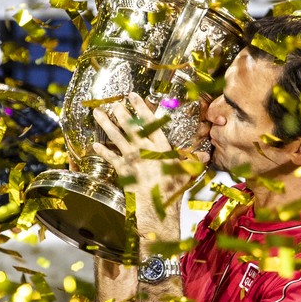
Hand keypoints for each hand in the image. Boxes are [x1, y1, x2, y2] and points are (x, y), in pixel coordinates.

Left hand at [92, 93, 208, 234]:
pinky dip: (103, 151)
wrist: (157, 205)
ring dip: (106, 125)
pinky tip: (95, 144)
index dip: (140, 108)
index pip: (150, 123)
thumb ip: (193, 161)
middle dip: (120, 113)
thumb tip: (205, 155)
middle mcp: (144, 149)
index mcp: (160, 147)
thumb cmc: (172, 189)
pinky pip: (110, 158)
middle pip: (130, 127)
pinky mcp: (123, 170)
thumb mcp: (187, 172)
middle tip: (113, 103)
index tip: (133, 96)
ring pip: (117, 138)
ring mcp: (132, 159)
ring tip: (98, 114)